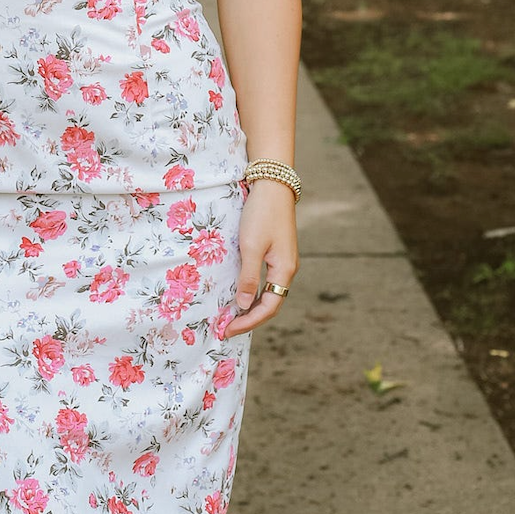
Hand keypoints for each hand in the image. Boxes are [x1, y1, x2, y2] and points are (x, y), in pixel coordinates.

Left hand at [220, 179, 298, 336]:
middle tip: (227, 327)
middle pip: (271, 303)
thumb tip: (245, 306)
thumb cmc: (261, 214)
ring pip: (269, 292)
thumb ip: (249, 277)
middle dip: (250, 317)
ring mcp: (283, 259)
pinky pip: (267, 279)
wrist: (272, 183)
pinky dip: (254, 290)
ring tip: (232, 315)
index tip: (228, 330)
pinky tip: (241, 290)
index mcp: (284, 271)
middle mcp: (287, 269)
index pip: (269, 307)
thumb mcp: (251, 246)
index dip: (249, 322)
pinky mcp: (277, 250)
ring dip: (252, 305)